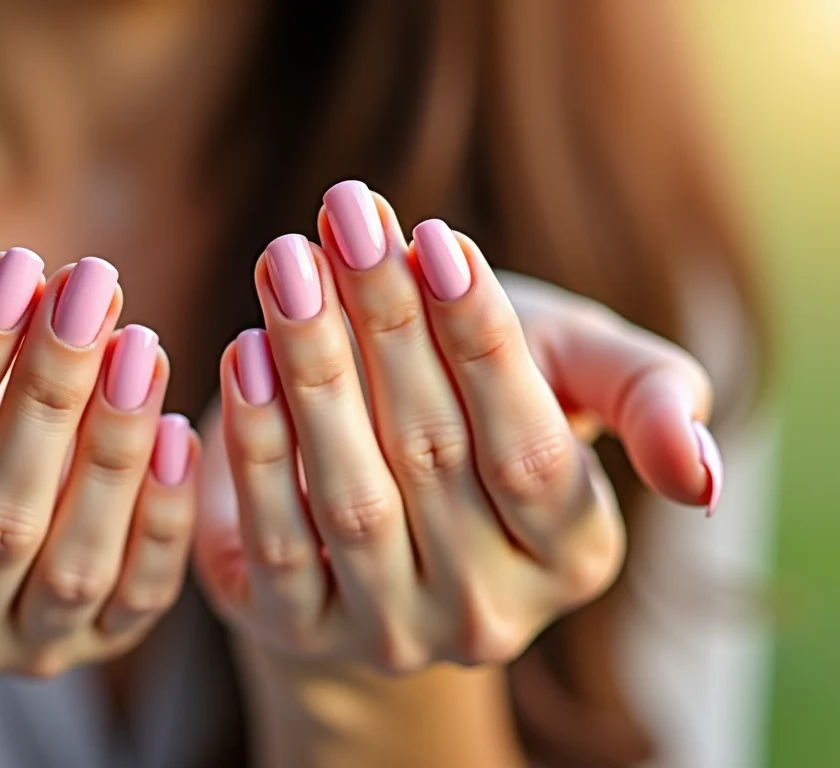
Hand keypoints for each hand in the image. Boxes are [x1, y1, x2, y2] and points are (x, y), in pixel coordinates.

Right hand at [0, 250, 196, 683]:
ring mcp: (19, 648)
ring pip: (76, 565)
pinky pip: (140, 594)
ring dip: (114, 448)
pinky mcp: (95, 641)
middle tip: (92, 285)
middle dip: (49, 393)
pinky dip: (164, 516)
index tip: (13, 266)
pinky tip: (177, 427)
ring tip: (140, 343)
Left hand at [194, 182, 720, 671]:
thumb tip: (702, 478)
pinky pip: (272, 544)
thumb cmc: (488, 412)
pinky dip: (253, 450)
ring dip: (311, 376)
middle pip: (431, 460)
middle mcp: (489, 615)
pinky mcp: (297, 630)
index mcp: (575, 556)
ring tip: (285, 271)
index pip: (531, 447)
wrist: (381, 493)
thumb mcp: (576, 383)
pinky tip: (242, 357)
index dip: (481, 341)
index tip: (434, 237)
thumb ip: (650, 400)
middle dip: (383, 326)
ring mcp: (390, 632)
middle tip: (341, 219)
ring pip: (349, 502)